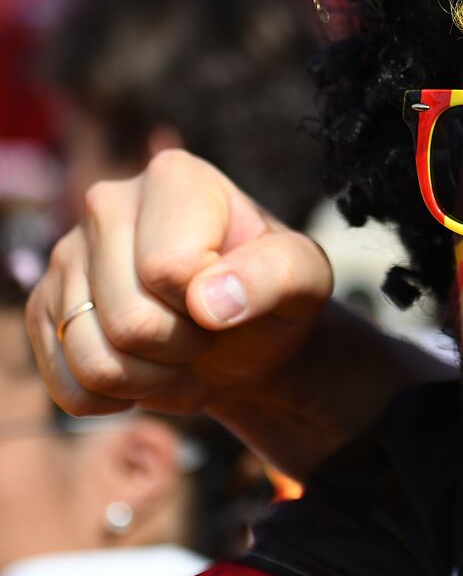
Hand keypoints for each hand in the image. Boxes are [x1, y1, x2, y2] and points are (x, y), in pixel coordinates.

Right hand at [27, 148, 332, 416]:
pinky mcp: (45, 310)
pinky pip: (70, 386)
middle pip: (130, 320)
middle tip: (209, 330)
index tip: (231, 294)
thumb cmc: (274, 295)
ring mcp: (67, 257)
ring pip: (95, 358)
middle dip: (182, 346)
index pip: (168, 269)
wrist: (245, 338)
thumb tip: (207, 300)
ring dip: (151, 379)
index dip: (210, 305)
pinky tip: (144, 369)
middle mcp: (107, 204)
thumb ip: (274, 275)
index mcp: (175, 178)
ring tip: (180, 351)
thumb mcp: (305, 279)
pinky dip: (116, 398)